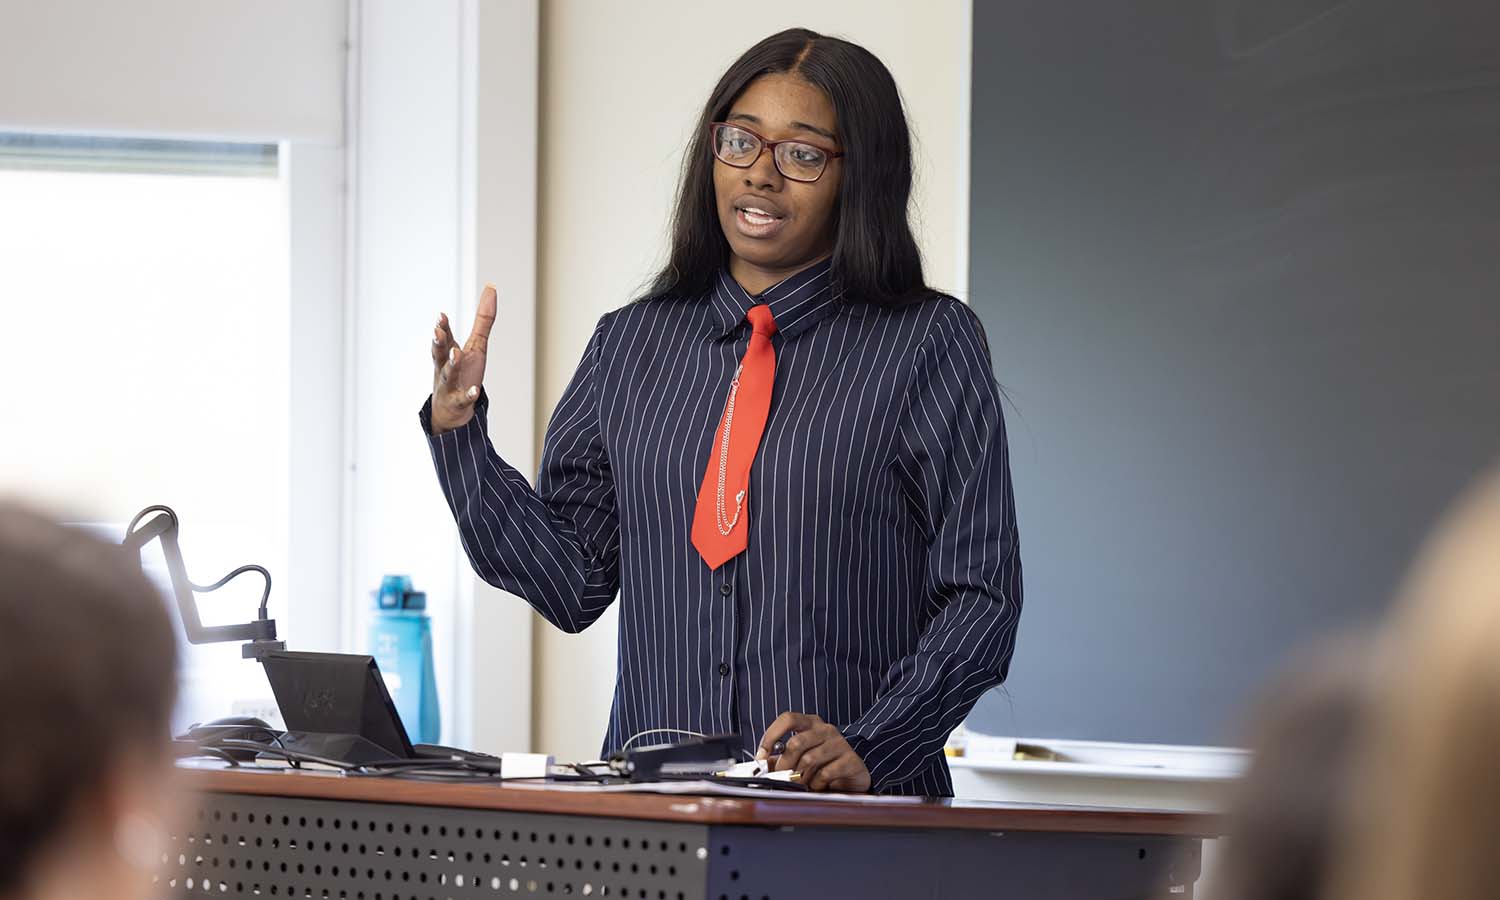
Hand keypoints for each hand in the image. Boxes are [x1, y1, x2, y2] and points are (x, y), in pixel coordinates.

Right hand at [429, 284, 497, 434]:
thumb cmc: (463, 372)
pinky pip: (462, 398)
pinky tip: (475, 391)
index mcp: (448, 352)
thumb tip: (491, 287)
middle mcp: (445, 366)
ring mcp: (450, 384)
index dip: (442, 326)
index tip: (441, 316)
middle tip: (437, 331)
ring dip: (452, 364)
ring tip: (456, 354)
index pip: (444, 337)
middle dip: (438, 341)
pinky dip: (468, 394)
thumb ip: (483, 320)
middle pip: (439, 353)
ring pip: (449, 374)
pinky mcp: (458, 401)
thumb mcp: (475, 344)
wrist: (451, 409)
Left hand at [756, 712, 870, 792]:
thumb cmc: (823, 764)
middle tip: (781, 778)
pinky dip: (816, 784)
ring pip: (809, 760)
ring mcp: (840, 743)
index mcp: (811, 723)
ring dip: (801, 777)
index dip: (771, 736)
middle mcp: (825, 729)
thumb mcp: (799, 757)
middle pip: (796, 743)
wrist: (853, 775)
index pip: (788, 719)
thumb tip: (760, 764)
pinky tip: (818, 785)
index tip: (761, 755)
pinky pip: (825, 774)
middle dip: (784, 765)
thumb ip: (779, 758)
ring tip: (802, 783)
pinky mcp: (851, 760)